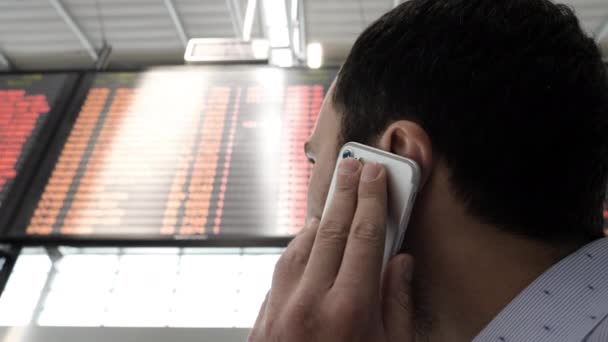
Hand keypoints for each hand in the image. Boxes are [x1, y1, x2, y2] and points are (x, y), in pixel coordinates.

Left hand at [249, 159, 414, 341]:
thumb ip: (398, 305)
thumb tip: (401, 262)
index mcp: (349, 310)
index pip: (364, 237)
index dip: (373, 200)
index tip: (376, 174)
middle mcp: (309, 303)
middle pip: (331, 231)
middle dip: (345, 192)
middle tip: (353, 165)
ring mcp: (280, 308)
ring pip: (301, 246)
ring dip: (321, 218)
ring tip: (336, 198)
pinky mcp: (264, 317)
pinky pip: (284, 269)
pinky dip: (301, 248)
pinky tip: (312, 240)